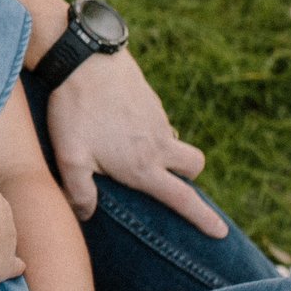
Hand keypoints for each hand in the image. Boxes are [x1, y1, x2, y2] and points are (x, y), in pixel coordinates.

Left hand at [46, 49, 226, 238]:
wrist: (85, 58)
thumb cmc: (75, 111)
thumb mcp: (69, 158)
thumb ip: (79, 192)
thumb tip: (87, 215)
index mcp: (143, 166)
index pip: (182, 199)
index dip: (203, 218)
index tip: (221, 232)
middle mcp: (158, 144)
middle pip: (195, 166)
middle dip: (188, 177)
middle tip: (166, 181)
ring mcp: (157, 118)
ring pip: (174, 140)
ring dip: (163, 151)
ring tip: (125, 151)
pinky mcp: (149, 98)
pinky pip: (157, 121)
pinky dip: (146, 129)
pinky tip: (116, 124)